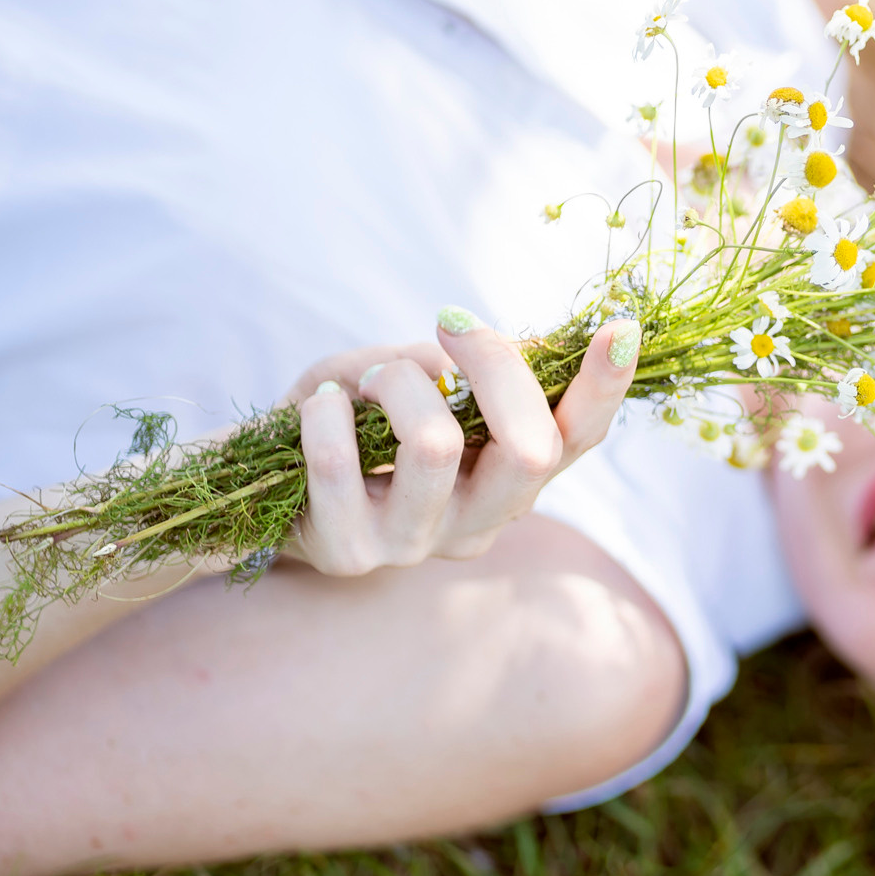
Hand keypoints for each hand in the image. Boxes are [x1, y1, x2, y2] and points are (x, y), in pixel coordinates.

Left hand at [278, 309, 642, 574]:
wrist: (254, 488)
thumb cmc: (348, 421)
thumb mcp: (406, 379)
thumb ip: (450, 368)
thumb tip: (478, 351)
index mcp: (510, 479)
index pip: (578, 438)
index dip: (605, 387)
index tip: (620, 328)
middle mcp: (479, 522)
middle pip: (530, 448)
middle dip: (495, 365)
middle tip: (449, 319)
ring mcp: (417, 546)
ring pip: (436, 448)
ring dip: (397, 383)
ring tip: (366, 379)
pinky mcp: (350, 555)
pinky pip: (342, 468)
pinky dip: (327, 412)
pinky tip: (318, 403)